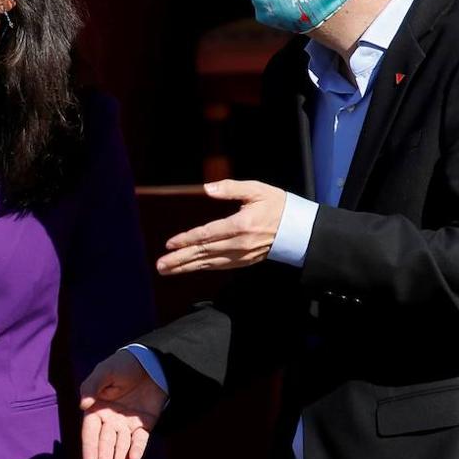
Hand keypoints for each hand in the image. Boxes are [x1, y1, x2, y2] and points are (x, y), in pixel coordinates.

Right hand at [79, 350, 164, 458]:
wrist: (152, 361)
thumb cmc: (124, 364)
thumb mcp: (105, 371)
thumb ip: (92, 386)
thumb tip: (82, 405)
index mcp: (96, 408)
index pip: (90, 432)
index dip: (89, 448)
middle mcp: (110, 419)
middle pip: (105, 443)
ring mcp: (127, 423)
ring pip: (121, 446)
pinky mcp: (144, 423)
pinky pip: (140, 439)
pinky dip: (137, 449)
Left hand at [156, 179, 285, 273]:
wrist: (299, 229)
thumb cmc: (276, 204)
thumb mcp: (256, 190)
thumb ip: (230, 188)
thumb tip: (207, 188)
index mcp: (241, 225)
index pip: (207, 234)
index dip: (187, 239)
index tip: (169, 244)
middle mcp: (239, 244)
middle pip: (203, 253)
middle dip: (180, 259)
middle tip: (160, 265)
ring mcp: (242, 255)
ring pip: (208, 263)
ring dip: (186, 267)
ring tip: (167, 270)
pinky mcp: (244, 261)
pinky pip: (219, 266)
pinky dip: (202, 267)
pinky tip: (190, 268)